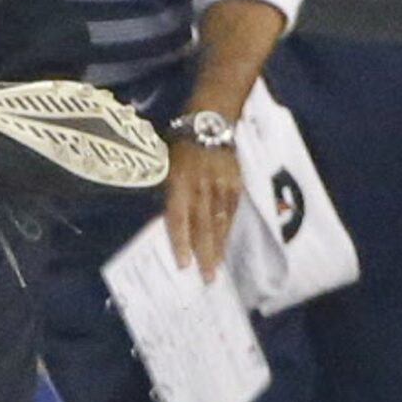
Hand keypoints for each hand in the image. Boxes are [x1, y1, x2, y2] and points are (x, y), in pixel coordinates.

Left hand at [163, 139, 242, 281]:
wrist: (210, 123)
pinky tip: (224, 246)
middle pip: (203, 226)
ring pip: (219, 223)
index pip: (179, 218)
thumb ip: (168, 192)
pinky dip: (226, 231)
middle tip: (206, 278)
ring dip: (217, 248)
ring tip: (215, 269)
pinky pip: (231, 213)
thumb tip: (165, 220)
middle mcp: (201, 187)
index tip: (183, 264)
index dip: (181, 242)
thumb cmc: (180, 145)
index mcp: (179, 182)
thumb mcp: (166, 165)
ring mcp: (221, 187)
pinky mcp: (235, 185)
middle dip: (204, 254)